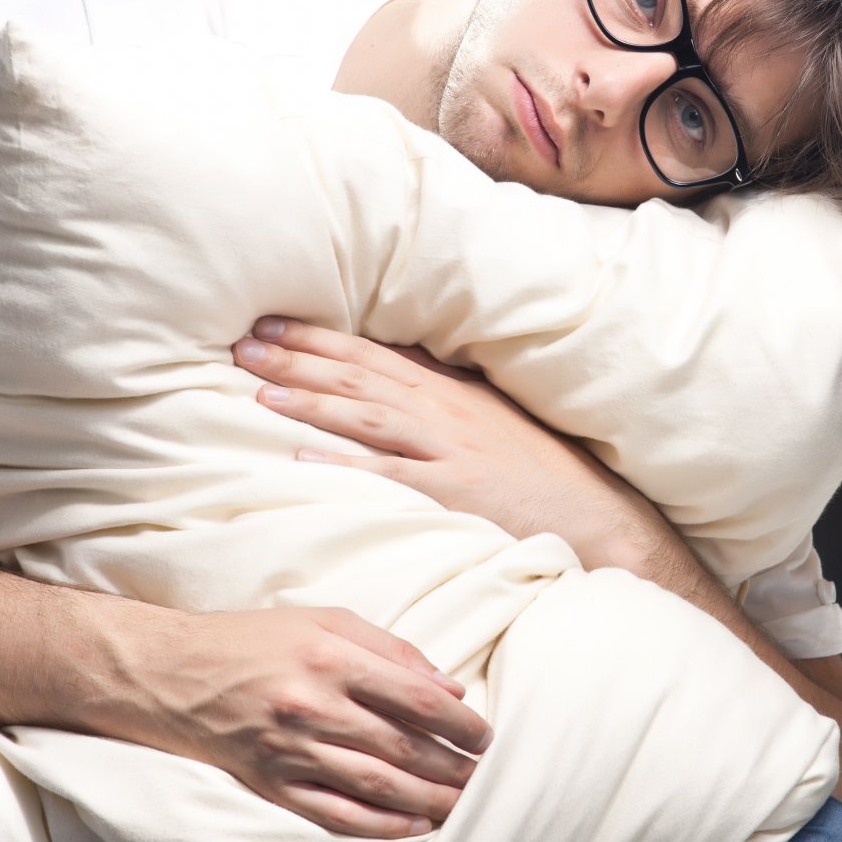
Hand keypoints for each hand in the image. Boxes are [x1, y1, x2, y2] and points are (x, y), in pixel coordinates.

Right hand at [127, 603, 492, 838]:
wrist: (173, 674)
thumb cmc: (255, 639)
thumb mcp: (324, 621)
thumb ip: (389, 649)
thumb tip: (447, 687)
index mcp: (330, 658)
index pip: (415, 698)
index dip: (459, 722)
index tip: (484, 734)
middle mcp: (312, 706)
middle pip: (401, 746)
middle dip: (453, 765)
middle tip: (487, 775)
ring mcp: (291, 750)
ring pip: (376, 784)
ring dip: (428, 799)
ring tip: (464, 805)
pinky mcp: (272, 783)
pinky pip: (334, 812)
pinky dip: (378, 823)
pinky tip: (413, 826)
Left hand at [231, 318, 659, 565]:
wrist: (598, 516)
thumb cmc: (543, 473)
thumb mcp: (493, 423)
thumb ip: (445, 401)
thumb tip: (396, 376)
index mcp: (451, 393)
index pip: (371, 355)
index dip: (318, 338)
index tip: (270, 324)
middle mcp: (446, 412)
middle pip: (359, 376)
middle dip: (299, 358)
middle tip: (243, 344)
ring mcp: (450, 450)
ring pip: (368, 415)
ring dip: (311, 399)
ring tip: (260, 390)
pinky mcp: (456, 492)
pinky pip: (391, 475)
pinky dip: (345, 463)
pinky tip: (303, 456)